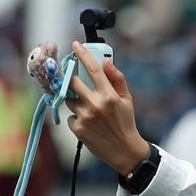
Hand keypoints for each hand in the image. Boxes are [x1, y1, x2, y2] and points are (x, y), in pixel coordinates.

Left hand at [65, 42, 150, 174]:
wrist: (124, 150)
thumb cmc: (125, 123)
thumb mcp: (127, 100)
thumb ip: (117, 79)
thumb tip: (107, 62)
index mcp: (109, 95)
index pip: (92, 69)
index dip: (82, 54)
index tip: (75, 45)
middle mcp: (95, 104)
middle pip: (72, 82)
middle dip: (72, 79)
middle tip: (76, 82)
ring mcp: (84, 116)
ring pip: (69, 99)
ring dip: (75, 100)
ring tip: (88, 109)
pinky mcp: (77, 128)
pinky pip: (70, 115)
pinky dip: (76, 117)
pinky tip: (88, 123)